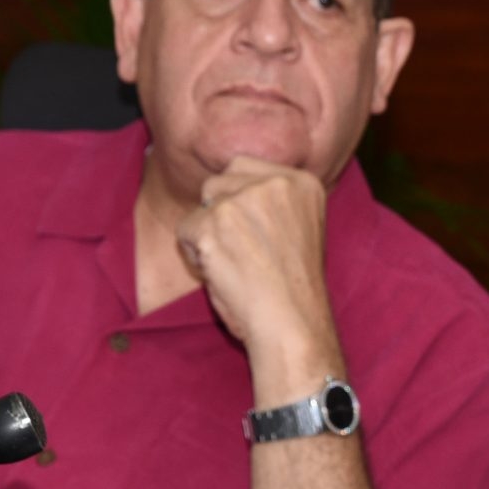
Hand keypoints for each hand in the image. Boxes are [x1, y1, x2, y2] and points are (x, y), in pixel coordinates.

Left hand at [177, 155, 335, 360]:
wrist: (292, 322)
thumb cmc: (294, 288)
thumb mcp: (301, 228)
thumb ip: (274, 203)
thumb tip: (226, 191)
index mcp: (303, 183)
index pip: (247, 167)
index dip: (239, 199)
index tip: (253, 232)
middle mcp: (275, 183)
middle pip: (221, 180)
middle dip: (220, 211)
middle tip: (241, 250)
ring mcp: (243, 201)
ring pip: (202, 204)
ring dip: (207, 231)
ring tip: (232, 262)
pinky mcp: (214, 223)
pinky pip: (185, 229)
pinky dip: (195, 254)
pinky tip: (220, 274)